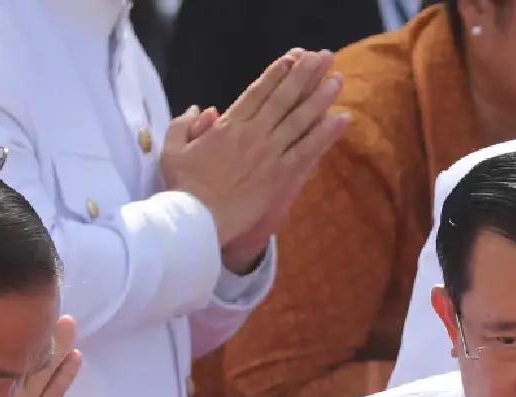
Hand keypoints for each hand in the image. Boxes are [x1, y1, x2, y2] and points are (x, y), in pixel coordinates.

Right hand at [158, 49, 350, 272]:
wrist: (197, 219)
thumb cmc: (183, 187)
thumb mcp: (173, 150)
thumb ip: (184, 125)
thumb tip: (200, 109)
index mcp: (228, 125)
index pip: (257, 92)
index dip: (277, 73)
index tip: (294, 57)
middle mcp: (253, 133)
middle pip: (284, 98)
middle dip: (305, 75)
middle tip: (323, 57)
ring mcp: (269, 153)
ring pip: (300, 119)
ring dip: (320, 98)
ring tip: (338, 80)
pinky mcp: (280, 175)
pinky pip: (308, 150)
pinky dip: (326, 134)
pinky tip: (342, 119)